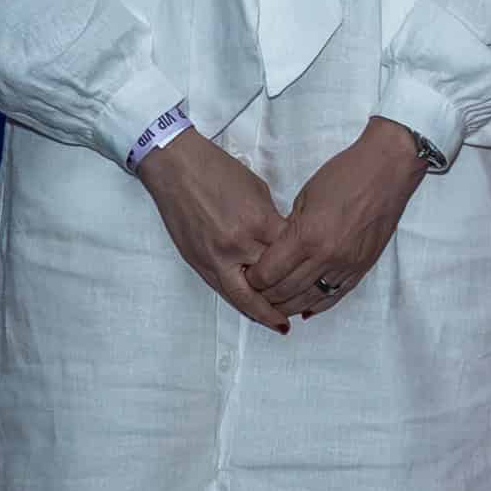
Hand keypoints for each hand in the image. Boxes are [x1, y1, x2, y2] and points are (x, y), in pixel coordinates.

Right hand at [138, 129, 290, 331]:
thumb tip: (284, 242)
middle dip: (289, 294)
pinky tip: (253, 309)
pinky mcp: (199, 262)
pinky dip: (240, 302)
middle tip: (306, 306)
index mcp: (258, 222)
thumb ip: (271, 221)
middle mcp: (238, 245)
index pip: (290, 254)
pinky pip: (223, 290)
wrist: (176, 167)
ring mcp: (216, 257)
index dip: (303, 264)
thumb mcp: (258, 191)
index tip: (314, 272)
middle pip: (271, 280)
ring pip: (245, 297)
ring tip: (280, 323)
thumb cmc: (218, 171)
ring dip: (264, 312)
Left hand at [249, 122, 427, 321]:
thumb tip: (275, 253)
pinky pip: (334, 296)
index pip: (269, 272)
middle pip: (285, 290)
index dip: (252, 279)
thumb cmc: (344, 175)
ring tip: (274, 305)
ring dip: (288, 305)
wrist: (387, 171)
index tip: (245, 276)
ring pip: (309, 300)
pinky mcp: (361, 268)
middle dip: (265, 295)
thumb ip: (289, 230)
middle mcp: (326, 256)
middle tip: (254, 293)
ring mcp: (346, 266)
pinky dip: (316, 305)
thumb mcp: (304, 198)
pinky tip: (304, 309)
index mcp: (307, 236)